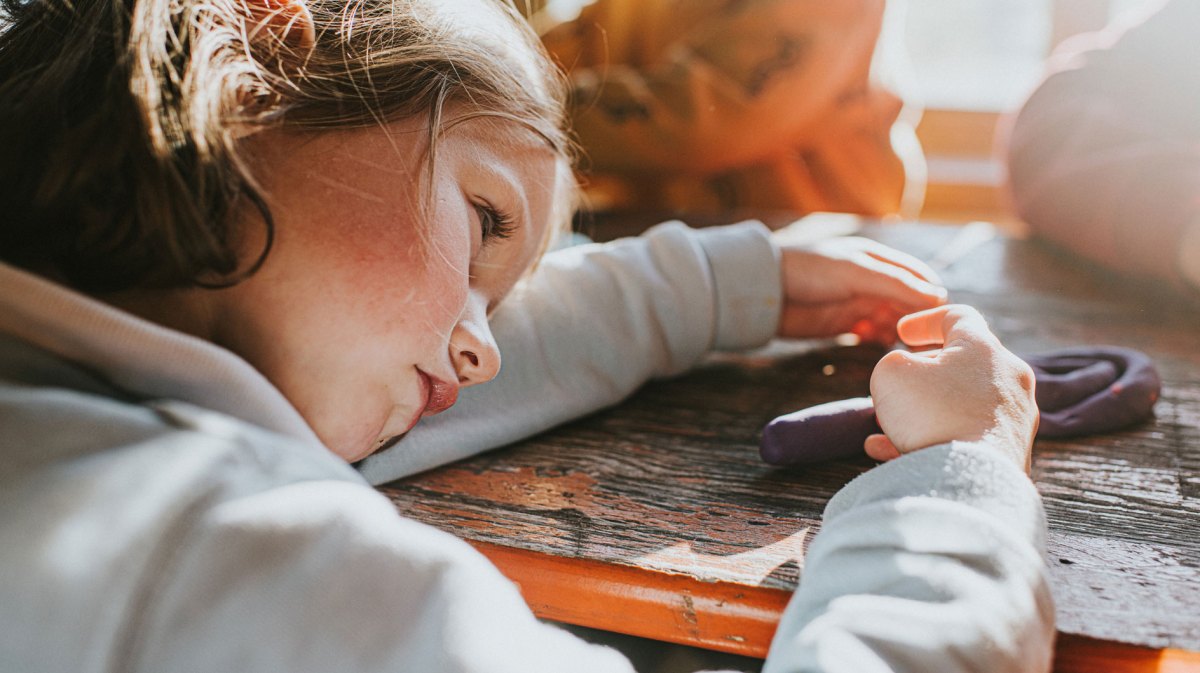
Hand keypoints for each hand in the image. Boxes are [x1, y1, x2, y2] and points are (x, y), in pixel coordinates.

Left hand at [775, 235, 946, 343]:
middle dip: (918, 319)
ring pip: (893, 320)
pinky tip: (888, 350)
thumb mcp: (857, 273)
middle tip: (930, 342)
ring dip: (902, 332)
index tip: (942, 319)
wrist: (766, 292)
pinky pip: (873, 334)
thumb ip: (896, 284)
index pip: (917, 276)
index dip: (932, 296)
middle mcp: (871, 280)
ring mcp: (858, 303)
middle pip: (908, 302)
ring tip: (911, 350)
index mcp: (876, 258)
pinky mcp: (844, 324)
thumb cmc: (809, 271)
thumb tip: (939, 296)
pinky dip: (883, 341)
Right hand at [865, 304, 1037, 471]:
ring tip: (888, 425)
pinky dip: (933, 440)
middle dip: (924, 375)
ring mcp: (1015, 419)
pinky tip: (892, 452)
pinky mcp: (1011, 454)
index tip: (903, 333)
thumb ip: (896, 363)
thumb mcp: (892, 372)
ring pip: (962, 405)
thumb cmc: (931, 414)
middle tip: (898, 386)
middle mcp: (1009, 379)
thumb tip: (910, 378)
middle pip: (962, 365)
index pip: (958, 317)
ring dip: (924, 411)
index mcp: (984, 348)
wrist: (971, 478)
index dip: (926, 321)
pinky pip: (966, 438)